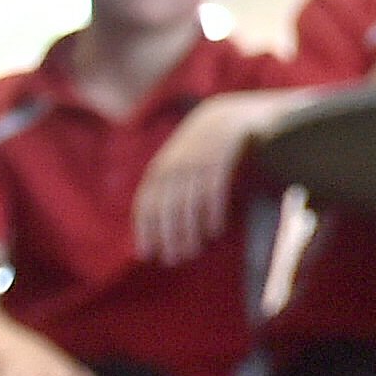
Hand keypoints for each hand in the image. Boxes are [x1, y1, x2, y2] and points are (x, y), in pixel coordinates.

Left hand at [133, 103, 254, 263]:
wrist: (230, 115)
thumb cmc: (205, 150)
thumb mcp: (182, 165)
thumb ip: (171, 190)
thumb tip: (160, 225)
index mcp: (161, 169)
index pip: (146, 203)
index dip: (145, 229)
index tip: (148, 254)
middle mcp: (175, 164)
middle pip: (166, 205)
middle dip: (168, 234)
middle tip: (174, 260)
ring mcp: (198, 158)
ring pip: (188, 199)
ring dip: (189, 228)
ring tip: (193, 251)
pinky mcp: (222, 154)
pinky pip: (213, 187)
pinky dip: (212, 210)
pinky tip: (215, 231)